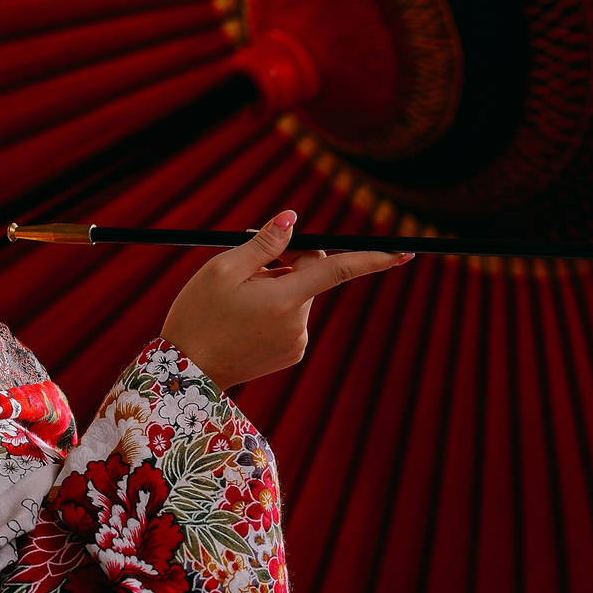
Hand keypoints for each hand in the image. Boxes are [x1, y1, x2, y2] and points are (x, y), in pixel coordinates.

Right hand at [158, 210, 413, 391]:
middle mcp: (299, 322)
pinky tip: (244, 320)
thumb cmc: (198, 315)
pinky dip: (274, 310)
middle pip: (311, 276)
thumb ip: (263, 244)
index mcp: (284, 298)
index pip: (339, 269)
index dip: (374, 258)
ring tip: (237, 302)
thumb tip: (293, 220)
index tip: (406, 251)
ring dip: (277, 289)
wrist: (186, 372)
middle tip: (248, 263)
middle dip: (288, 263)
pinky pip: (291, 318)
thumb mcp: (221, 269)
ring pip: (298, 296)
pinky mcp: (291, 353)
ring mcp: (297, 342)